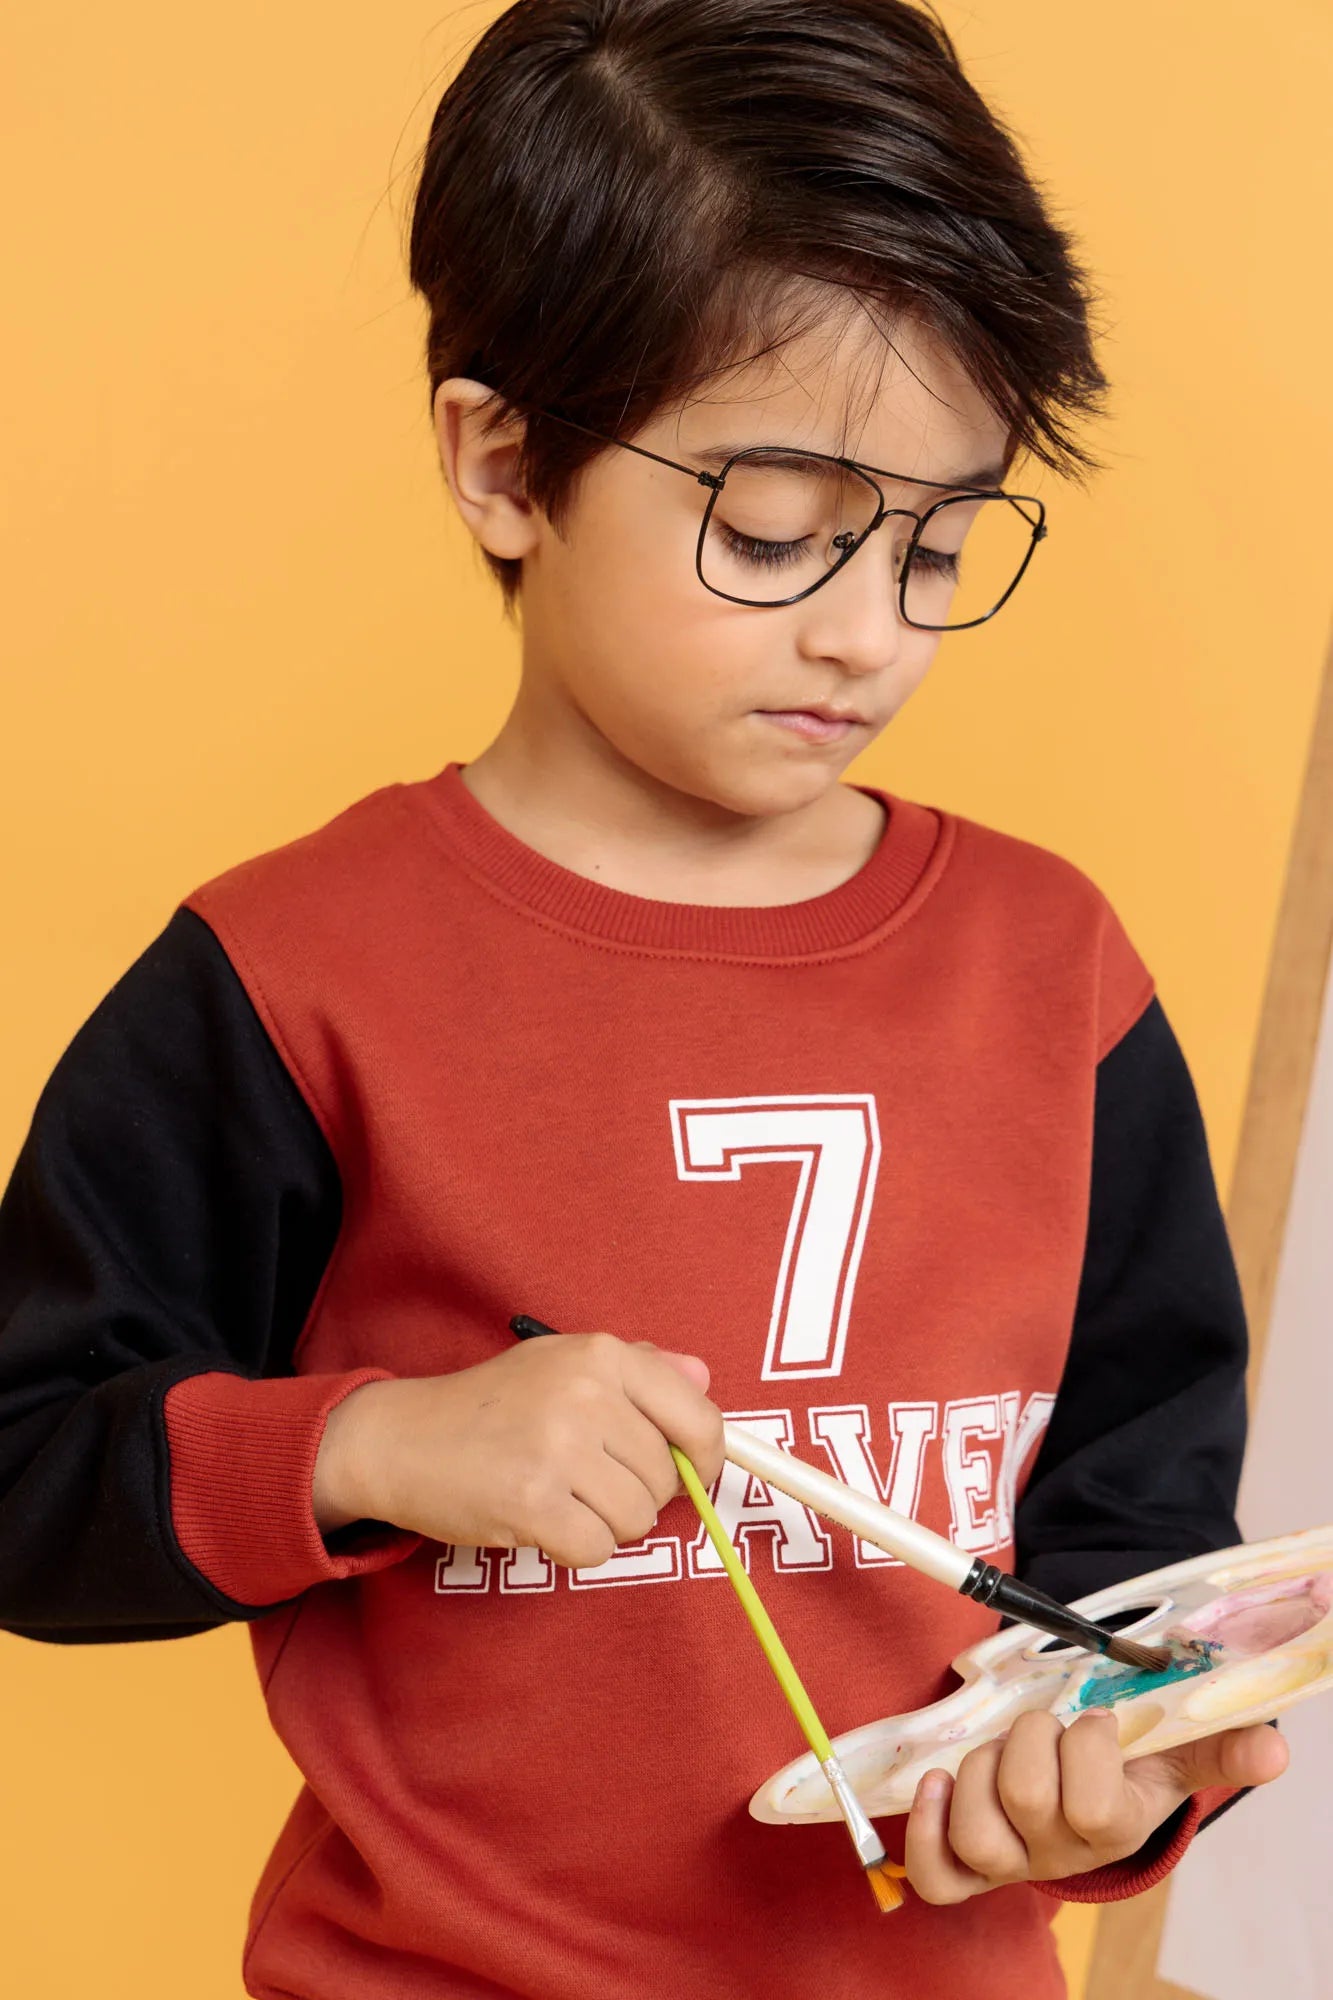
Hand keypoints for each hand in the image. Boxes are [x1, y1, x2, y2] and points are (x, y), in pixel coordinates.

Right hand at [311, 1332, 722, 1568]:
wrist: (401, 1438)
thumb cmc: (490, 1405)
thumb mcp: (561, 1363)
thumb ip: (640, 1369)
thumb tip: (703, 1381)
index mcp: (601, 1354)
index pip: (698, 1416)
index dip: (707, 1457)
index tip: (694, 1472)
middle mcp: (585, 1393)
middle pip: (667, 1478)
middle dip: (639, 1494)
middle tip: (588, 1481)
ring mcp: (559, 1448)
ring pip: (637, 1519)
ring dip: (607, 1523)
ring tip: (563, 1497)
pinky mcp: (533, 1502)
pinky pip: (597, 1549)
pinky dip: (576, 1548)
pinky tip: (544, 1520)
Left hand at [904, 1706, 1289, 1902]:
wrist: (1083, 1801)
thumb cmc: (1122, 1769)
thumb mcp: (1170, 1755)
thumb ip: (1218, 1748)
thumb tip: (1273, 1749)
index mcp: (1115, 1830)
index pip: (1093, 1801)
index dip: (1085, 1743)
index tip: (1094, 1721)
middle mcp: (1061, 1857)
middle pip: (1024, 1798)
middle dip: (1028, 1737)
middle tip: (1043, 1728)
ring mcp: (1013, 1866)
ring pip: (979, 1832)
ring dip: (978, 1770)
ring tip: (997, 1749)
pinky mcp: (967, 1868)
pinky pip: (937, 1876)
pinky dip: (927, 1827)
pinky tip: (934, 1783)